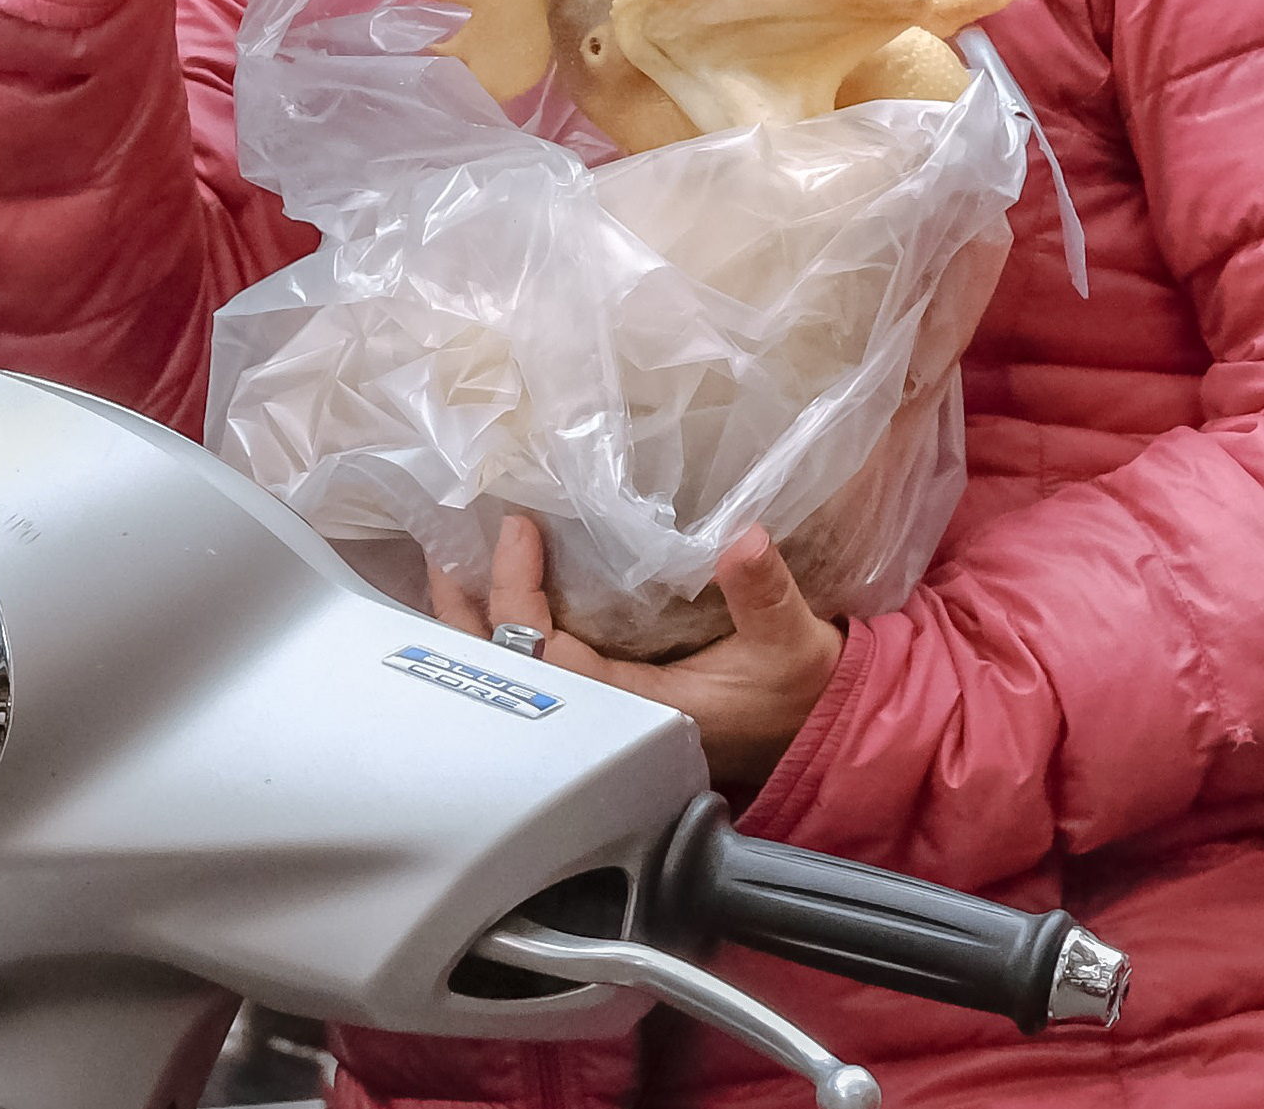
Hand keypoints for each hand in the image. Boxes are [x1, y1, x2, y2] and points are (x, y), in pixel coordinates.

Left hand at [430, 514, 844, 798]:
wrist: (821, 731)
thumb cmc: (802, 691)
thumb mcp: (791, 641)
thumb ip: (765, 593)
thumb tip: (744, 541)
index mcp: (636, 711)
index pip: (547, 655)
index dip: (518, 596)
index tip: (516, 532)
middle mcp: (609, 719)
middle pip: (512, 676)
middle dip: (468, 621)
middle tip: (442, 558)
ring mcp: (608, 713)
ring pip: (522, 678)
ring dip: (481, 629)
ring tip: (450, 576)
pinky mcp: (618, 700)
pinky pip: (545, 672)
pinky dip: (511, 636)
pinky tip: (497, 604)